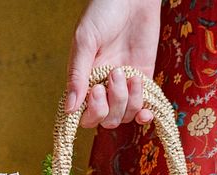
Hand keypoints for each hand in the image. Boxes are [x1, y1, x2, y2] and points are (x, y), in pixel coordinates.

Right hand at [65, 0, 161, 128]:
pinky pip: (144, 109)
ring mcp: (124, 86)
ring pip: (125, 115)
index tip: (97, 91)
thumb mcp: (85, 41)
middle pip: (106, 119)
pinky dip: (145, 115)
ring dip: (130, 101)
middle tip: (115, 73)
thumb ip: (77, 75)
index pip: (84, 114)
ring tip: (131, 74)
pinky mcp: (143, 79)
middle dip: (113, 104)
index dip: (92, 112)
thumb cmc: (103, 13)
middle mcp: (103, 87)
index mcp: (84, 80)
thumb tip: (69, 109)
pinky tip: (147, 112)